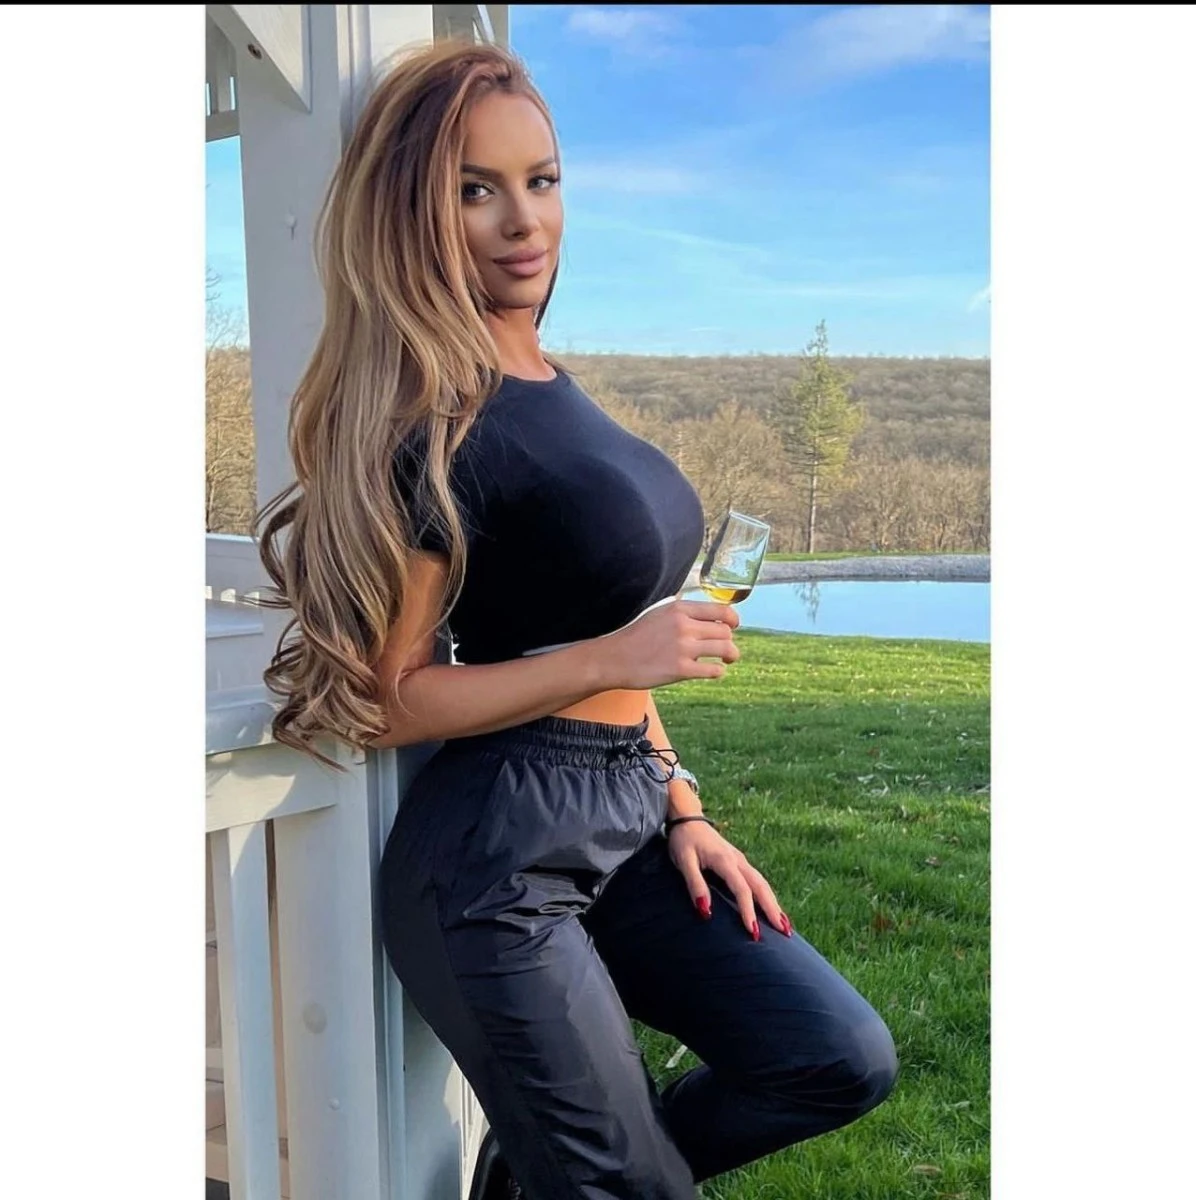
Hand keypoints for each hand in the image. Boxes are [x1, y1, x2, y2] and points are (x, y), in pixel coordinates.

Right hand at [598, 599, 739, 690]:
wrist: (615, 659)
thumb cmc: (637, 637)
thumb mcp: (659, 613)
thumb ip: (682, 613)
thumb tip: (707, 616)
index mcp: (680, 610)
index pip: (721, 611)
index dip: (733, 620)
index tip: (733, 627)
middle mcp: (684, 626)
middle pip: (725, 632)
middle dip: (729, 641)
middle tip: (726, 649)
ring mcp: (683, 648)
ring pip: (725, 649)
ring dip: (731, 656)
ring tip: (727, 660)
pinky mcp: (681, 670)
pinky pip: (713, 670)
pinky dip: (718, 671)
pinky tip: (713, 671)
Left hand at [666, 820, 791, 940]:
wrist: (686, 817)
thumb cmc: (683, 840)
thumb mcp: (684, 862)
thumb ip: (695, 885)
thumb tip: (706, 912)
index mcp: (725, 861)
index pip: (742, 889)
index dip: (748, 911)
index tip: (753, 932)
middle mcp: (738, 860)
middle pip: (760, 886)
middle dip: (772, 910)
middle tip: (785, 932)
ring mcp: (740, 860)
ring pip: (762, 883)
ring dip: (774, 903)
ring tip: (784, 925)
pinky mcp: (739, 861)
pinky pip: (757, 880)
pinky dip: (767, 895)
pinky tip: (771, 906)